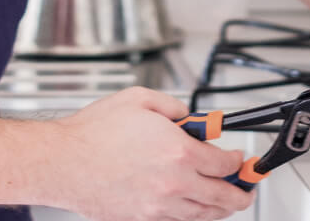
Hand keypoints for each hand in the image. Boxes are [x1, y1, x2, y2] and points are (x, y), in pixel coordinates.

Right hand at [46, 87, 255, 220]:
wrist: (63, 161)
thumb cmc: (94, 132)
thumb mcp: (142, 99)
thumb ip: (175, 107)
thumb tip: (192, 118)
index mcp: (179, 151)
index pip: (224, 163)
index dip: (238, 160)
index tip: (239, 158)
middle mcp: (173, 183)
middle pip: (223, 197)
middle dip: (241, 192)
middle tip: (247, 187)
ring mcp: (157, 206)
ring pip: (203, 215)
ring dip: (220, 208)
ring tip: (227, 201)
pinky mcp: (141, 219)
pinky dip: (193, 217)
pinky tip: (194, 209)